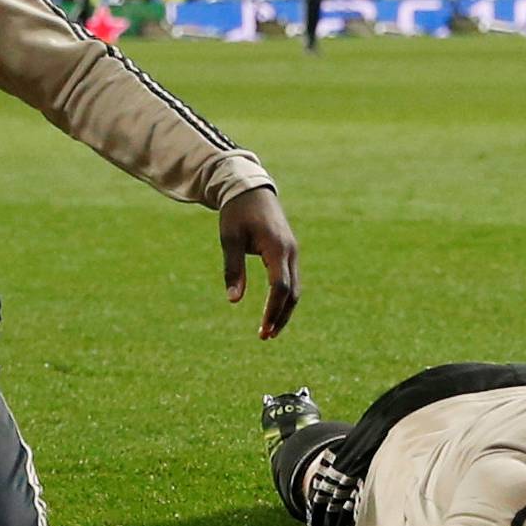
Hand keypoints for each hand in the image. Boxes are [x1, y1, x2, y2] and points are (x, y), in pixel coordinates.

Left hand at [219, 186, 300, 339]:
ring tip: (269, 330)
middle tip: (265, 336)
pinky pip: (291, 280)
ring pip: (295, 288)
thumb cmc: (237, 213)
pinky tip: (273, 311)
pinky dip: (284, 298)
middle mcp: (290, 251)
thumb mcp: (230, 239)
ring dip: (284, 310)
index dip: (272, 310)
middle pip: (292, 292)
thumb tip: (233, 300)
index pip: (279, 286)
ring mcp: (293, 251)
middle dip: (280, 316)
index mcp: (276, 247)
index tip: (263, 329)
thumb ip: (233, 269)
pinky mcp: (290, 252)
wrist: (251, 189)